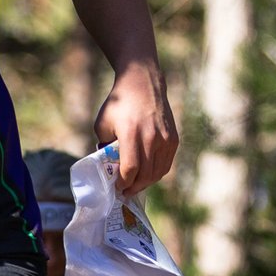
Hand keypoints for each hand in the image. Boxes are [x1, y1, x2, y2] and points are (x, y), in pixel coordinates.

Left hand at [94, 62, 178, 194]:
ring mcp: (165, 139)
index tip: (117, 187)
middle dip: (134, 187)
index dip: (123, 183)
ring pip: (157, 172)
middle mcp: (151, 138)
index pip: (130, 169)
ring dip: (146, 183)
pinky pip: (166, 164)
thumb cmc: (119, 104)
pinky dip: (156, 173)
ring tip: (136, 186)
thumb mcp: (102, 124)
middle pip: (145, 174)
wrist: (142, 84)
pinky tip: (147, 175)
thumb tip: (108, 167)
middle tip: (125, 192)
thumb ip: (104, 146)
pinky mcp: (173, 139)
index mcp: (131, 134)